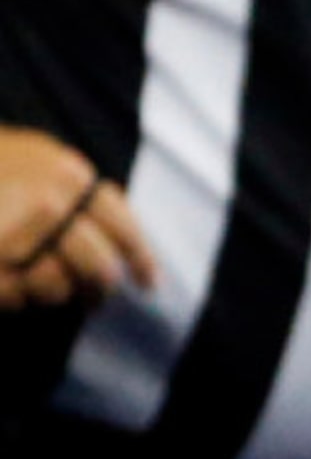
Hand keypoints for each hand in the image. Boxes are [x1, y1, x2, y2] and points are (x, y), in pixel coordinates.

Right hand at [0, 127, 156, 309]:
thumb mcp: (45, 160)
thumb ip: (78, 191)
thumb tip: (115, 234)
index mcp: (70, 178)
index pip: (122, 225)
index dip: (141, 258)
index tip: (149, 281)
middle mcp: (49, 208)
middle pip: (97, 266)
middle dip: (101, 288)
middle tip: (99, 299)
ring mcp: (14, 239)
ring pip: (57, 289)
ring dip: (55, 294)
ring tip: (44, 285)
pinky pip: (15, 299)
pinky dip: (16, 298)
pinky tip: (10, 284)